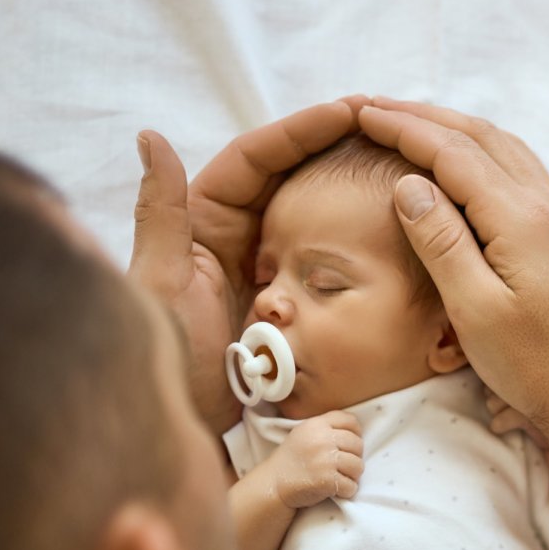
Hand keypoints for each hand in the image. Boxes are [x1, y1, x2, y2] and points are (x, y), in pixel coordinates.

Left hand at [127, 98, 365, 433]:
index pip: (255, 159)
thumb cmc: (163, 363)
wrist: (176, 439)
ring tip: (397, 166)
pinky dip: (353, 243)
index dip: (301, 131)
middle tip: (385, 126)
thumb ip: (161, 214)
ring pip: (310, 215)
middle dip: (332, 148)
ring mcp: (261, 274)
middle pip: (287, 177)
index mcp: (200, 223)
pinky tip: (389, 230)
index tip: (350, 111)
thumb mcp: (160, 285)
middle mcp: (231, 240)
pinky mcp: (285, 309)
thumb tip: (151, 136)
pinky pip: (324, 265)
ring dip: (347, 188)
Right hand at [265, 412, 363, 507]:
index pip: (350, 421)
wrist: (272, 484)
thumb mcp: (304, 434)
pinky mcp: (327, 479)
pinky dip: (346, 491)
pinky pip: (351, 486)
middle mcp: (321, 439)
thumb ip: (325, 429)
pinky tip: (336, 490)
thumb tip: (355, 432)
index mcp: (316, 425)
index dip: (355, 433)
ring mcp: (325, 460)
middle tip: (342, 466)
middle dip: (354, 457)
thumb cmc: (292, 461)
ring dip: (353, 475)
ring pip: (358, 466)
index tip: (349, 446)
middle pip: (358, 444)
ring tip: (340, 478)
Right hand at [360, 97, 548, 549]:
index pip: (454, 152)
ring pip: (507, 152)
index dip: (404, 128)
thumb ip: (441, 241)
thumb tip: (409, 183)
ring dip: (460, 132)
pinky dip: (486, 156)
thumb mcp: (474, 309)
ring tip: (417, 126)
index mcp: (521, 218)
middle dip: (428, 117)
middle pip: (483, 139)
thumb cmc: (536, 368)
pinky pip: (523, 175)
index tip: (361, 112)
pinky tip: (470, 170)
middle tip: (379, 108)